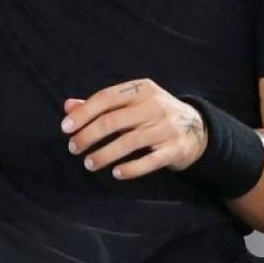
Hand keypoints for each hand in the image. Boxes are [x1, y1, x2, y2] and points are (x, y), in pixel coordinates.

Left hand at [61, 78, 207, 179]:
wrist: (198, 127)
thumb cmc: (154, 113)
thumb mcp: (132, 102)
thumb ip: (100, 104)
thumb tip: (68, 107)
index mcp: (142, 89)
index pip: (106, 98)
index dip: (84, 113)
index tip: (65, 128)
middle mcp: (155, 105)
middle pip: (113, 121)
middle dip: (89, 136)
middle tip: (74, 148)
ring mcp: (166, 127)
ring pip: (129, 142)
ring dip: (104, 154)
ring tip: (89, 163)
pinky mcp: (175, 149)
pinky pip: (149, 161)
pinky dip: (131, 169)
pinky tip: (116, 173)